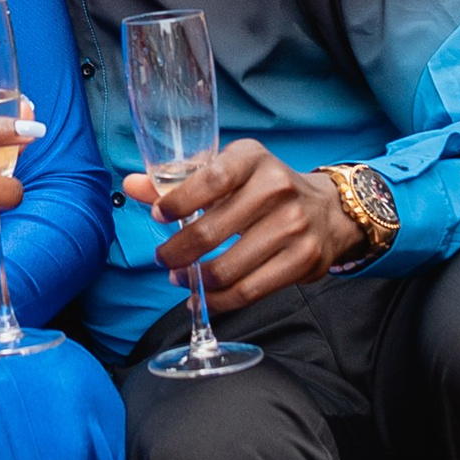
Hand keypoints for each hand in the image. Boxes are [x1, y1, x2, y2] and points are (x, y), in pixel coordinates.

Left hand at [122, 139, 358, 313]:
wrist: (328, 211)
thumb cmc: (264, 190)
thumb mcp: (227, 173)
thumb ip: (178, 180)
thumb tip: (131, 185)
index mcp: (253, 159)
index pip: (209, 179)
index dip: (177, 202)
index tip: (158, 217)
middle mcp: (277, 188)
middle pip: (210, 231)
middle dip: (176, 252)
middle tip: (163, 258)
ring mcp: (293, 226)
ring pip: (227, 268)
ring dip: (195, 280)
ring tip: (180, 277)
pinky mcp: (303, 260)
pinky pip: (248, 291)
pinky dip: (218, 300)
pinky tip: (202, 297)